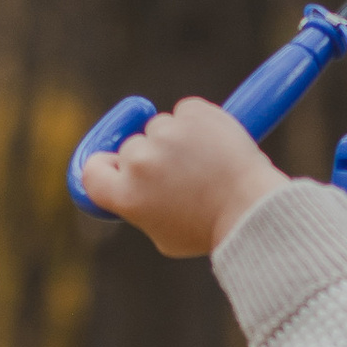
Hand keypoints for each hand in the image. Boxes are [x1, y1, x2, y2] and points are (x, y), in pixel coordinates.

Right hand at [76, 98, 283, 258]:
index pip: (91, 169)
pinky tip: (217, 148)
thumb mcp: (163, 234)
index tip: (116, 167)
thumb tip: (136, 181)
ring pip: (161, 128)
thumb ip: (141, 206)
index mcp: (126, 195)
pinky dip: (199, 124)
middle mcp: (140, 161)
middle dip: (152, 158)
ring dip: (178, 140)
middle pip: (132, 147)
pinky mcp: (193, 112)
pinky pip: (187, 112)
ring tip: (207, 168)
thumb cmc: (210, 229)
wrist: (254, 211)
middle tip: (185, 179)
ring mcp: (167, 133)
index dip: (105, 167)